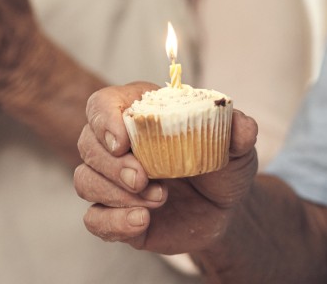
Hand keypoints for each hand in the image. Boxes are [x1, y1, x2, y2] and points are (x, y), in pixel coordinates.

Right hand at [73, 82, 259, 254]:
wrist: (225, 208)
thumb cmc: (223, 164)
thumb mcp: (237, 145)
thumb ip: (240, 131)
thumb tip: (242, 126)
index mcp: (140, 113)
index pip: (102, 104)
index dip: (104, 119)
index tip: (123, 141)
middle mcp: (119, 144)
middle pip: (88, 143)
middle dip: (113, 165)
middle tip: (144, 178)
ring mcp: (113, 180)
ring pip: (85, 181)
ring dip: (116, 194)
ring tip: (160, 199)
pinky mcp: (114, 213)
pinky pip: (93, 219)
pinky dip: (112, 222)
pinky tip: (141, 222)